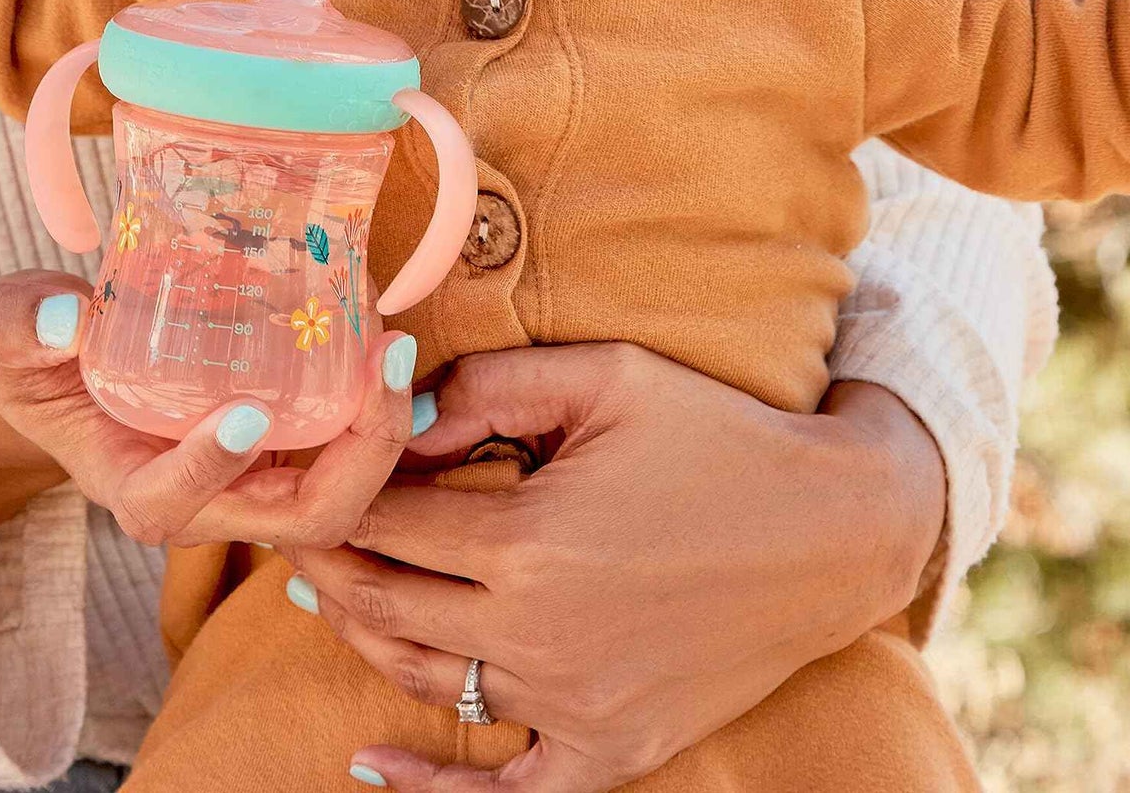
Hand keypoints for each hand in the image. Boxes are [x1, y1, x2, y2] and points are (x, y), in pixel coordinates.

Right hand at [0, 270, 422, 551]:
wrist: (67, 368)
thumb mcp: (8, 332)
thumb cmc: (37, 356)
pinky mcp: (284, 449)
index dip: (210, 469)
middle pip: (298, 519)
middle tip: (381, 360)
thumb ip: (21, 323)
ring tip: (395, 347)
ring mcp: (253, 481)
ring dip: (380, 434)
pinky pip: (344, 453)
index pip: (172, 503)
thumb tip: (66, 317)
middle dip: (355, 457)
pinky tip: (396, 350)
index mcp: (131, 486)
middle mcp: (204, 502)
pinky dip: (377, 412)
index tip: (246, 411)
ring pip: (339, 497)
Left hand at [286, 345, 944, 792]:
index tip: (308, 472)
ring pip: (430, 681)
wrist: (832, 531)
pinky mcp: (615, 750)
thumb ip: (493, 385)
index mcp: (529, 539)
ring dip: (365, 638)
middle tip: (298, 528)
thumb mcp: (606, 377)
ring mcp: (576, 704)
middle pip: (389, 604)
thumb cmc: (715, 434)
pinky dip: (434, 790)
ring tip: (329, 594)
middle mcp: (540, 634)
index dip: (338, 495)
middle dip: (330, 564)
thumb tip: (403, 419)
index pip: (391, 520)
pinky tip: (372, 766)